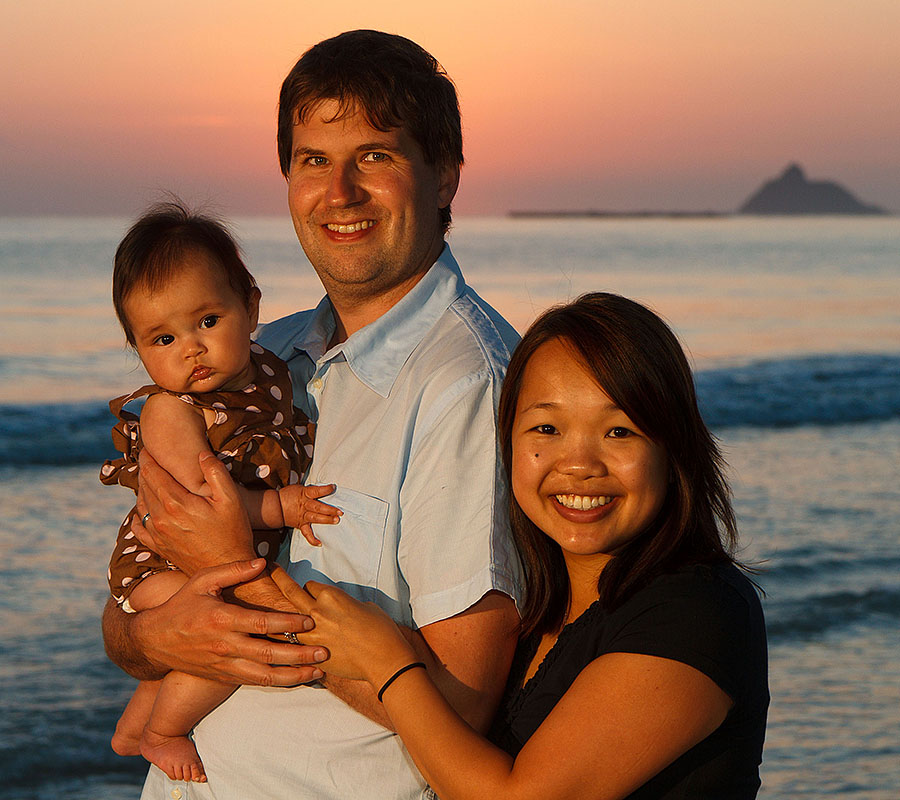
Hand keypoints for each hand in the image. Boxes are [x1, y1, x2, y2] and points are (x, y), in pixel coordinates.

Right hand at [132, 559, 327, 685]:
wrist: (153, 641)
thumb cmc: (182, 605)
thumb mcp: (202, 580)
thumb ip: (233, 570)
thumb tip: (262, 563)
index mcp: (222, 619)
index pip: (262, 623)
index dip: (288, 623)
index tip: (310, 621)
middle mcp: (224, 645)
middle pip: (269, 653)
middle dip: (300, 654)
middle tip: (324, 651)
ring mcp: (223, 664)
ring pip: (264, 675)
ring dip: (294, 675)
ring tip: (318, 672)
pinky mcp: (223, 677)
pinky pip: (254, 683)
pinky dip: (278, 683)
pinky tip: (297, 679)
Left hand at [134, 450, 255, 574]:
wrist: (227, 569)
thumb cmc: (233, 533)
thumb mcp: (231, 499)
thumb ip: (215, 472)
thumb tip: (200, 454)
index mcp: (176, 503)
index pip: (152, 473)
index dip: (148, 458)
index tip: (148, 448)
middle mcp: (160, 518)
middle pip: (144, 487)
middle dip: (145, 470)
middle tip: (148, 458)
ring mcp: (157, 534)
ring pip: (140, 505)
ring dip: (142, 490)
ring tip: (149, 479)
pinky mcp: (159, 547)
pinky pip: (138, 528)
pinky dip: (137, 515)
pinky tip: (141, 511)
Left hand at [269, 567, 416, 688]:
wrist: (385, 660)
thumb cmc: (382, 630)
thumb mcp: (366, 607)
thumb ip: (346, 603)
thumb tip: (341, 606)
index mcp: (331, 595)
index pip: (310, 585)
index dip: (309, 589)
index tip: (308, 591)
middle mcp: (316, 612)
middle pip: (289, 592)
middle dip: (277, 579)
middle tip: (268, 571)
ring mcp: (310, 635)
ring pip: (282, 621)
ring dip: (274, 618)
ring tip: (258, 612)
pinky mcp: (310, 655)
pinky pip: (290, 646)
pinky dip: (283, 643)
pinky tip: (271, 644)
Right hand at [279, 483, 341, 546]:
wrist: (275, 506)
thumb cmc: (288, 495)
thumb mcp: (299, 488)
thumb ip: (311, 489)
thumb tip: (325, 488)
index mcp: (304, 494)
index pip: (316, 491)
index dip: (325, 489)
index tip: (333, 487)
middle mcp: (304, 505)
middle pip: (318, 507)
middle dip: (329, 510)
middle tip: (340, 512)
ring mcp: (302, 516)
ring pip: (315, 518)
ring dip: (326, 520)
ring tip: (336, 520)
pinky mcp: (300, 524)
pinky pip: (306, 533)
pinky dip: (312, 539)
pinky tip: (320, 543)